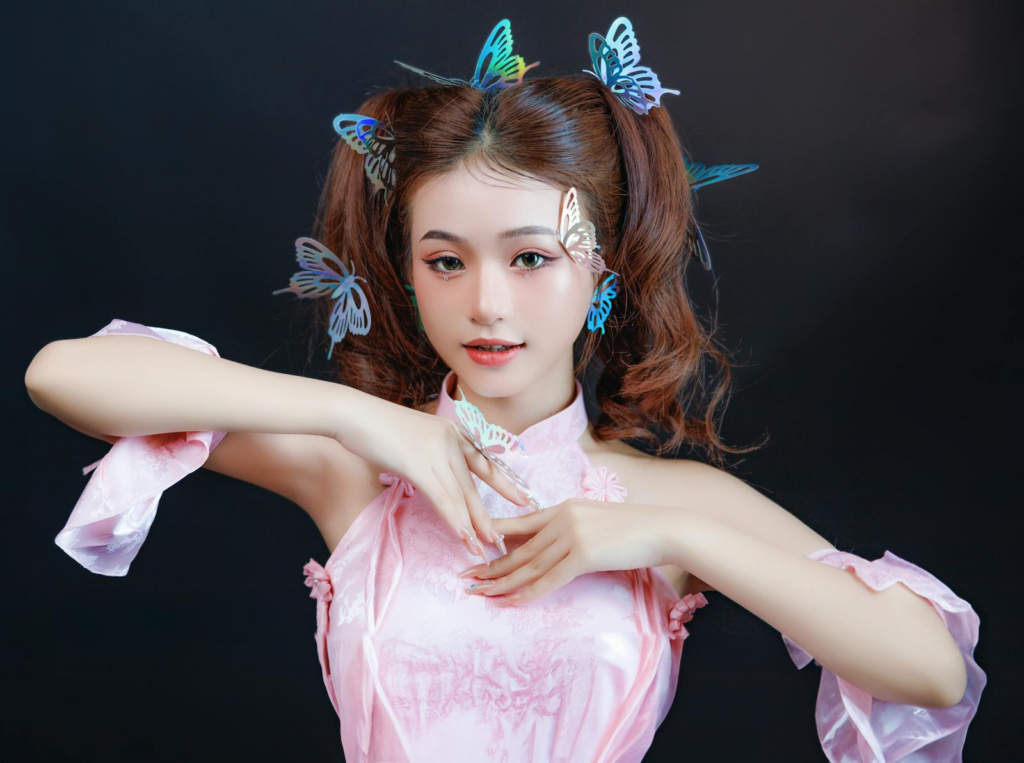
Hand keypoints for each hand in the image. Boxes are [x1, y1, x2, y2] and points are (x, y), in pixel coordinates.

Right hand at [331, 386, 529, 558]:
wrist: (351, 413)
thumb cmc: (374, 428)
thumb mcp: (412, 440)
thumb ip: (427, 457)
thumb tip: (432, 478)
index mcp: (451, 431)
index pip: (483, 461)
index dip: (504, 482)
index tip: (524, 498)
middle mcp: (449, 438)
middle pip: (473, 484)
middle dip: (487, 514)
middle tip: (501, 537)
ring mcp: (436, 450)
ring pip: (460, 494)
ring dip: (472, 524)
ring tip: (483, 545)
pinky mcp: (419, 463)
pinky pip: (442, 497)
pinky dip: (453, 519)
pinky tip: (462, 535)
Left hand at [458, 498, 674, 604]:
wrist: (662, 529)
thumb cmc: (633, 529)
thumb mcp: (594, 521)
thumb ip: (569, 529)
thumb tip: (550, 547)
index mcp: (563, 507)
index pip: (520, 524)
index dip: (494, 538)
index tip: (474, 550)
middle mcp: (562, 518)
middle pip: (519, 549)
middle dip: (491, 566)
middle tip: (466, 578)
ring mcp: (572, 536)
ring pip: (529, 565)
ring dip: (502, 583)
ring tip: (480, 594)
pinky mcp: (584, 555)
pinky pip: (549, 580)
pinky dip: (528, 594)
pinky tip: (511, 603)